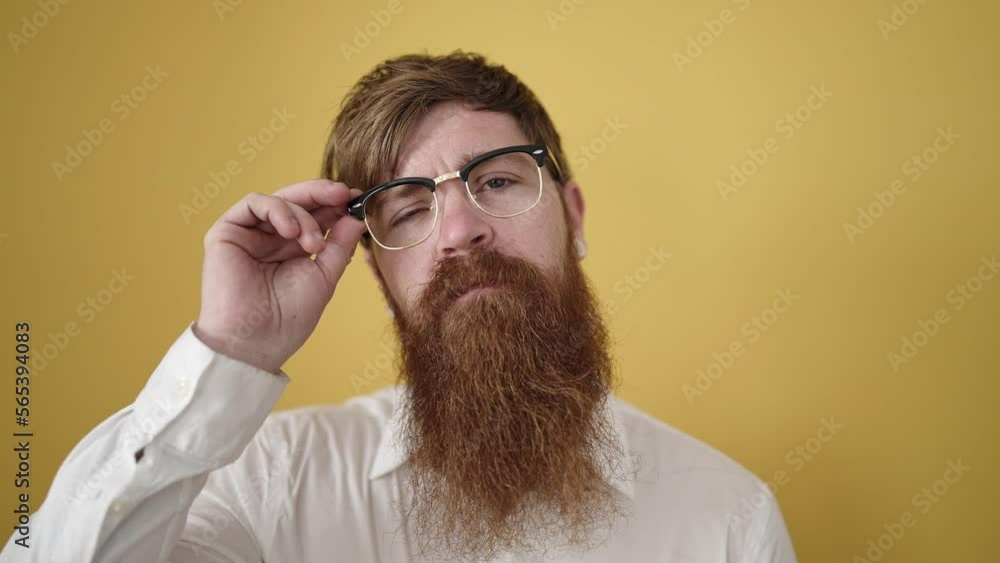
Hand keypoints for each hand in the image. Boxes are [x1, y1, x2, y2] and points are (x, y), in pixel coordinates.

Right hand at [193, 180, 367, 373]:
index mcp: (294, 249)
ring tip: (313, 243)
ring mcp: (249, 234)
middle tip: (345, 194)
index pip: (315, 215)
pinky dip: (278, 210)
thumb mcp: (324, 276)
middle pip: (298, 201)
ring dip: (303, 214)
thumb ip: (339, 245)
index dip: (335, 205)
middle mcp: (271, 238)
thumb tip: (356, 218)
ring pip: (279, 200)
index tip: (358, 199)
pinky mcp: (227, 232)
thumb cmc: (289, 318)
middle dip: (323, 194)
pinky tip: (291, 231)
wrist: (256, 342)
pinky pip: (254, 204)